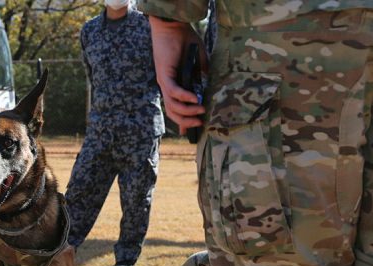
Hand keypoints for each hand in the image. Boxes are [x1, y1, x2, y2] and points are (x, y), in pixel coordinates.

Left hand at [148, 17, 206, 133]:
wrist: (174, 27)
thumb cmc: (186, 42)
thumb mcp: (199, 63)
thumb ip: (202, 77)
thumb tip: (208, 90)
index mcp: (175, 85)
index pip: (176, 108)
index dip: (182, 121)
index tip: (191, 131)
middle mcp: (167, 86)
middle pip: (172, 112)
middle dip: (186, 121)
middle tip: (200, 123)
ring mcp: (164, 81)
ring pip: (172, 105)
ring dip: (187, 111)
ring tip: (201, 111)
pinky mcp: (164, 75)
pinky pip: (173, 91)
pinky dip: (183, 97)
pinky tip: (194, 98)